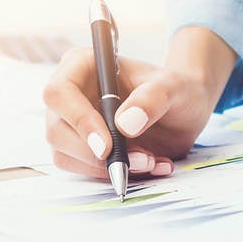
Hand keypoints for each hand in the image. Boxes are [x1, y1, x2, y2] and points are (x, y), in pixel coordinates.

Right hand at [43, 49, 216, 178]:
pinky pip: (86, 170)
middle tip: (141, 160)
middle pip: (57, 131)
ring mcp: (73, 124)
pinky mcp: (83, 149)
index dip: (79, 121)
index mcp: (82, 66)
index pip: (59, 93)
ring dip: (107, 168)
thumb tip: (124, 125)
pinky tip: (150, 165)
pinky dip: (115, 175)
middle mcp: (70, 95)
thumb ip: (152, 99)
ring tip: (150, 160)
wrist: (185, 111)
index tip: (107, 146)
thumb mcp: (173, 88)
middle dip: (95, 154)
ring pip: (66, 155)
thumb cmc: (175, 90)